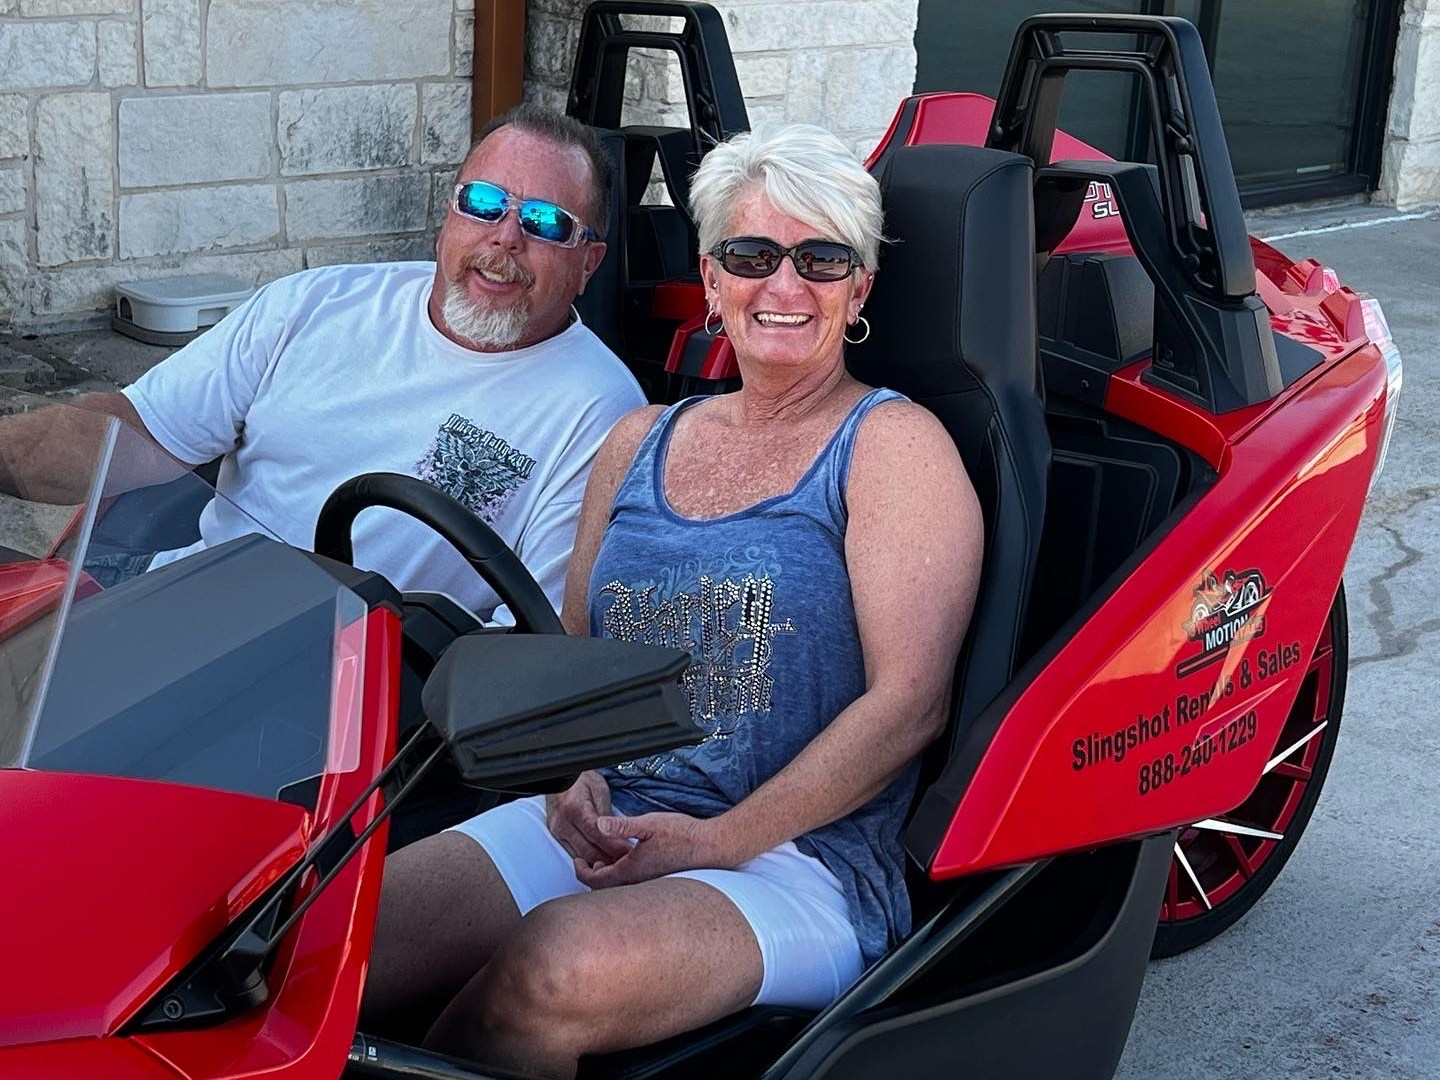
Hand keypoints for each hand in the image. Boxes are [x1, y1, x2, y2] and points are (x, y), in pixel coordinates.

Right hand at [545, 772, 632, 871]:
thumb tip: (616, 834)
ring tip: (616, 863)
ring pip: (581, 856)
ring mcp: (557, 831)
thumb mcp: (599, 789)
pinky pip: (574, 853)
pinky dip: (588, 860)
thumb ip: (606, 813)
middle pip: (588, 850)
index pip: (596, 834)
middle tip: (626, 862)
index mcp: (574, 808)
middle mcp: (563, 822)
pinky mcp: (556, 836)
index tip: (627, 852)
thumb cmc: (580, 779)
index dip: (613, 845)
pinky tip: (601, 860)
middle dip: (609, 859)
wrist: (559, 778)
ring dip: (599, 863)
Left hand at [574, 811, 723, 888]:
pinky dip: (623, 875)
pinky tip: (629, 860)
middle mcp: (638, 883)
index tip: (577, 860)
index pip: (596, 880)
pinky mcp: (658, 881)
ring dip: (608, 875)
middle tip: (587, 860)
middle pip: (605, 888)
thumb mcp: (649, 824)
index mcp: (631, 871)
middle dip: (593, 874)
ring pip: (620, 887)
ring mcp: (649, 885)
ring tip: (605, 858)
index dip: (581, 871)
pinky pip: (633, 885)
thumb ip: (622, 825)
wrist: (711, 847)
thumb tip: (598, 825)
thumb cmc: (683, 835)